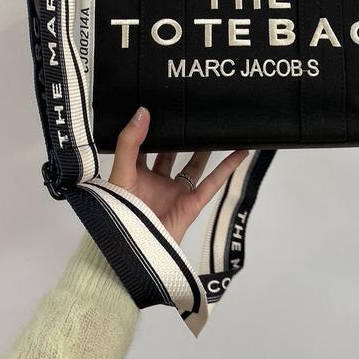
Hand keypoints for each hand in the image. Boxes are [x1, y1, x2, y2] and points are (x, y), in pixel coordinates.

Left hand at [109, 107, 249, 244]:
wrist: (132, 251)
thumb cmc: (119, 215)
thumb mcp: (121, 172)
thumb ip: (129, 142)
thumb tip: (142, 112)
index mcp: (135, 174)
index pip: (142, 145)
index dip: (149, 128)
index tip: (159, 107)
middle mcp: (156, 182)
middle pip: (170, 153)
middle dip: (178, 136)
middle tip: (189, 113)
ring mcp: (175, 193)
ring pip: (194, 165)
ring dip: (204, 149)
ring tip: (214, 128)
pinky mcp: (192, 204)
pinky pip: (213, 183)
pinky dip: (227, 167)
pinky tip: (239, 152)